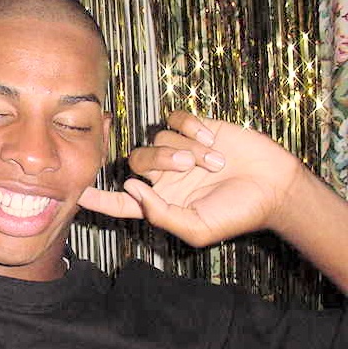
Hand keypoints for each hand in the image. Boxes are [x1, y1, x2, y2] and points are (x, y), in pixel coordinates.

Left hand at [79, 111, 304, 246]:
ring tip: (215, 160)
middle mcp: (163, 176)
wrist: (274, 186)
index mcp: (160, 202)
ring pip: (158, 138)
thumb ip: (161, 214)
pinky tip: (212, 139)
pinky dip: (190, 127)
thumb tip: (131, 189)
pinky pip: (175, 119)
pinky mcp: (193, 129)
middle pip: (136, 161)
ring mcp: (177, 150)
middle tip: (188, 166)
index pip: (119, 202)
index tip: (75, 191)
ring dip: (186, 148)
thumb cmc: (236, 213)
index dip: (96, 198)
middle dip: (159, 160)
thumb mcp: (197, 228)